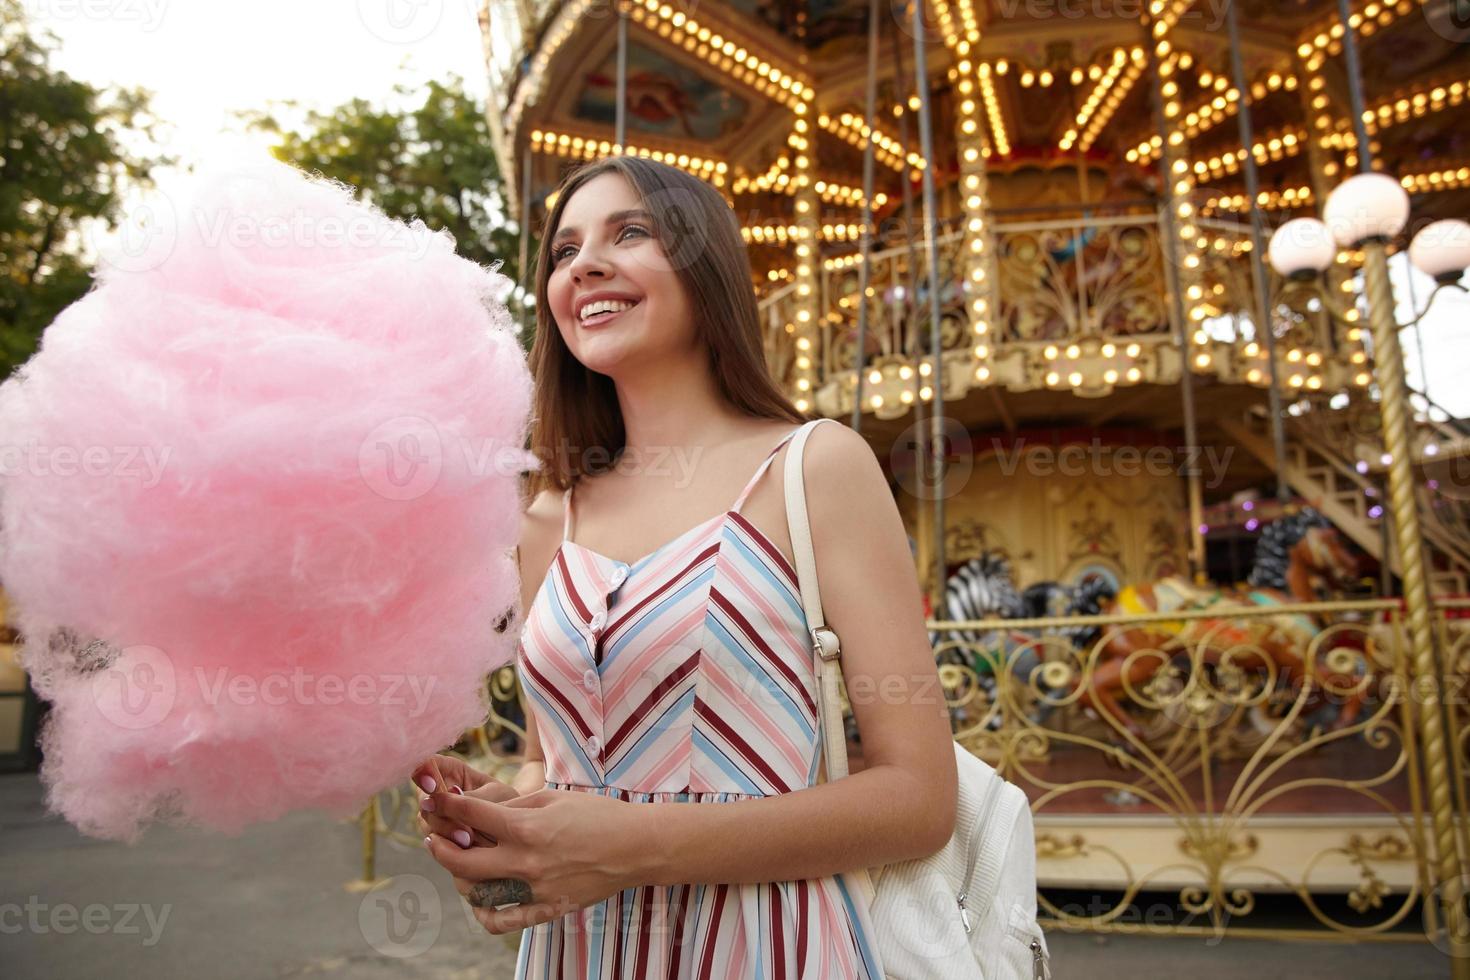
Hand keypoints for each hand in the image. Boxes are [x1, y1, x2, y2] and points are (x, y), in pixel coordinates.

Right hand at [411, 754, 517, 848]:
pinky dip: (448, 845)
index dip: (424, 771)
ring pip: (426, 821)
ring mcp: (435, 814)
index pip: (429, 763)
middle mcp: (437, 792)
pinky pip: (434, 841)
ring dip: (445, 831)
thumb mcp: (496, 796)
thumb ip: (472, 798)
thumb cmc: (507, 803)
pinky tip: (465, 847)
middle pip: (424, 797)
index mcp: (451, 770)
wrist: (516, 830)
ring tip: (469, 839)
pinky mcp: (438, 836)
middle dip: (439, 812)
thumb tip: (447, 796)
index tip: (432, 785)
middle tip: (458, 820)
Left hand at [421, 787, 650, 934]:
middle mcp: (525, 862)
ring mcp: (534, 890)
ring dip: (460, 879)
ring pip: (478, 893)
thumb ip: (515, 807)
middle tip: (432, 837)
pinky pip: (503, 921)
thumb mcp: (554, 798)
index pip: (473, 815)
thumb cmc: (597, 815)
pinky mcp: (546, 909)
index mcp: (527, 828)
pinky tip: (478, 901)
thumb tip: (483, 811)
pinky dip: (484, 914)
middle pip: (463, 861)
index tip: (434, 800)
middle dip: (440, 847)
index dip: (447, 806)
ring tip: (458, 865)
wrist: (635, 847)